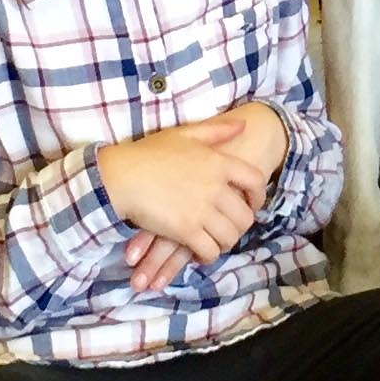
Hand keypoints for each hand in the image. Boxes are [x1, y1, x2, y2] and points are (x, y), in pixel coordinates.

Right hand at [100, 113, 273, 268]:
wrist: (120, 177)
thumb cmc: (148, 153)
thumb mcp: (184, 134)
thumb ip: (216, 130)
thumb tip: (243, 125)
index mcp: (219, 162)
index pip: (255, 181)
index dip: (259, 196)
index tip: (253, 204)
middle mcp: (216, 186)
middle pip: (245, 215)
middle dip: (241, 225)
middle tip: (231, 229)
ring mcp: (202, 209)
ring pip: (230, 236)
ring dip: (226, 242)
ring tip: (216, 242)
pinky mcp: (186, 230)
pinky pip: (210, 250)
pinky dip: (208, 255)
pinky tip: (200, 252)